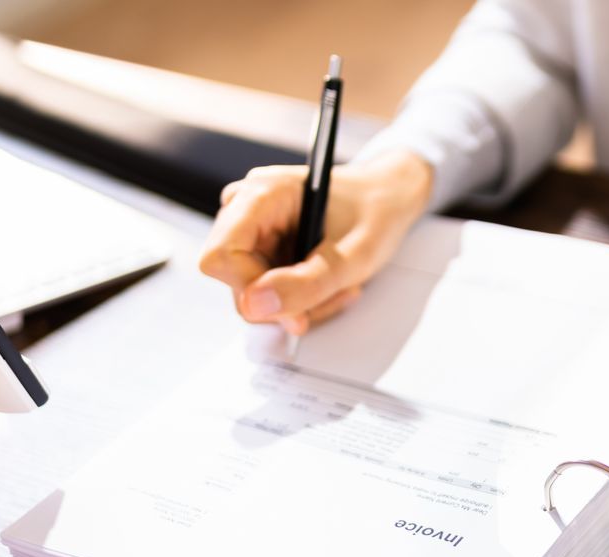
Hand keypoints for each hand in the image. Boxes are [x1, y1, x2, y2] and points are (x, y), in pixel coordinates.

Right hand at [198, 149, 433, 334]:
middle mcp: (246, 210)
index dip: (250, 290)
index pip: (219, 257)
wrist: (389, 198)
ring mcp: (253, 231)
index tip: (295, 309)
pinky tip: (331, 282)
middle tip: (336, 292)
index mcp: (261, 195)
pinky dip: (303, 298)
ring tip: (341, 285)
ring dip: (301, 302)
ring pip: (255, 295)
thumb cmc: (376, 213)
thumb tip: (253, 306)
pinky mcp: (264, 249)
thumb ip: (306, 283)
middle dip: (286, 300)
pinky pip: (269, 293)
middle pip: (236, 280)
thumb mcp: (353, 256)